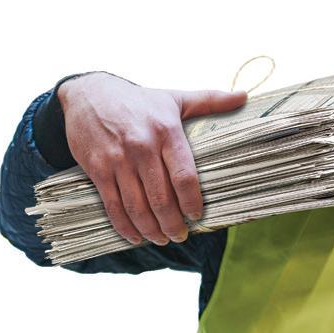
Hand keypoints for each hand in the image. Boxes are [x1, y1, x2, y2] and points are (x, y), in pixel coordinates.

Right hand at [58, 72, 246, 245]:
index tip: (197, 216)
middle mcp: (142, 147)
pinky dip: (125, 227)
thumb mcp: (175, 98)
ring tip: (162, 239)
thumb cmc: (139, 101)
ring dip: (151, 230)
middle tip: (181, 235)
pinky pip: (113, 205)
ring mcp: (118, 160)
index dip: (192, 202)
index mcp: (166, 132)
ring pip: (137, 207)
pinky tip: (136, 236)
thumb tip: (243, 96)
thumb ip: (210, 101)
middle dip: (173, 224)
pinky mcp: (97, 169)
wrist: (89, 93)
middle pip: (161, 198)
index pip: (184, 176)